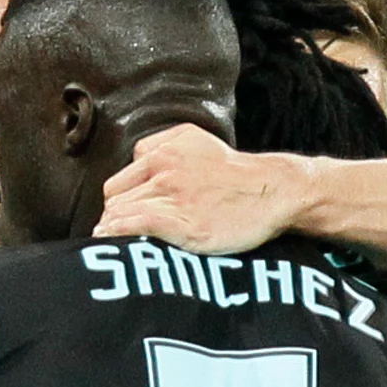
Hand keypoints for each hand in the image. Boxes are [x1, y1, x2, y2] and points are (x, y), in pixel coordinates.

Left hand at [96, 126, 300, 254]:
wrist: (272, 190)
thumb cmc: (236, 173)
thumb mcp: (196, 140)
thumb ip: (162, 144)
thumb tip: (137, 159)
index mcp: (163, 151)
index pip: (120, 181)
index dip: (119, 202)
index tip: (122, 218)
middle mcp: (163, 169)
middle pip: (115, 199)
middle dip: (114, 217)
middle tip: (117, 236)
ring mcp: (172, 195)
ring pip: (120, 213)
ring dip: (113, 231)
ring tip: (114, 246)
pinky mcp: (183, 222)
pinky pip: (136, 225)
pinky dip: (120, 234)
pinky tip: (117, 243)